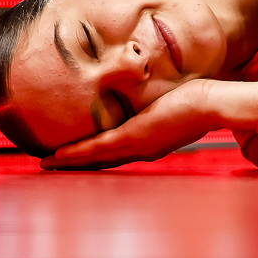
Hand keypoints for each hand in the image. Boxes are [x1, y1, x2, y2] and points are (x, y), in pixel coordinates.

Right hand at [40, 79, 257, 169]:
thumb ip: (159, 100)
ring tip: (46, 164)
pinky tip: (59, 156)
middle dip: (76, 164)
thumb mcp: (173, 100)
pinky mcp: (133, 137)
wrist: (212, 105)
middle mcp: (140, 149)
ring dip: (69, 162)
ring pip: (95, 158)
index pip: (116, 151)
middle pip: (101, 160)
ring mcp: (136, 145)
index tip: (74, 155)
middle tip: (51, 166)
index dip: (93, 155)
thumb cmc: (199, 100)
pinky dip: (77, 154)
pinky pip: (99, 147)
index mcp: (149, 142)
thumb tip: (155, 91)